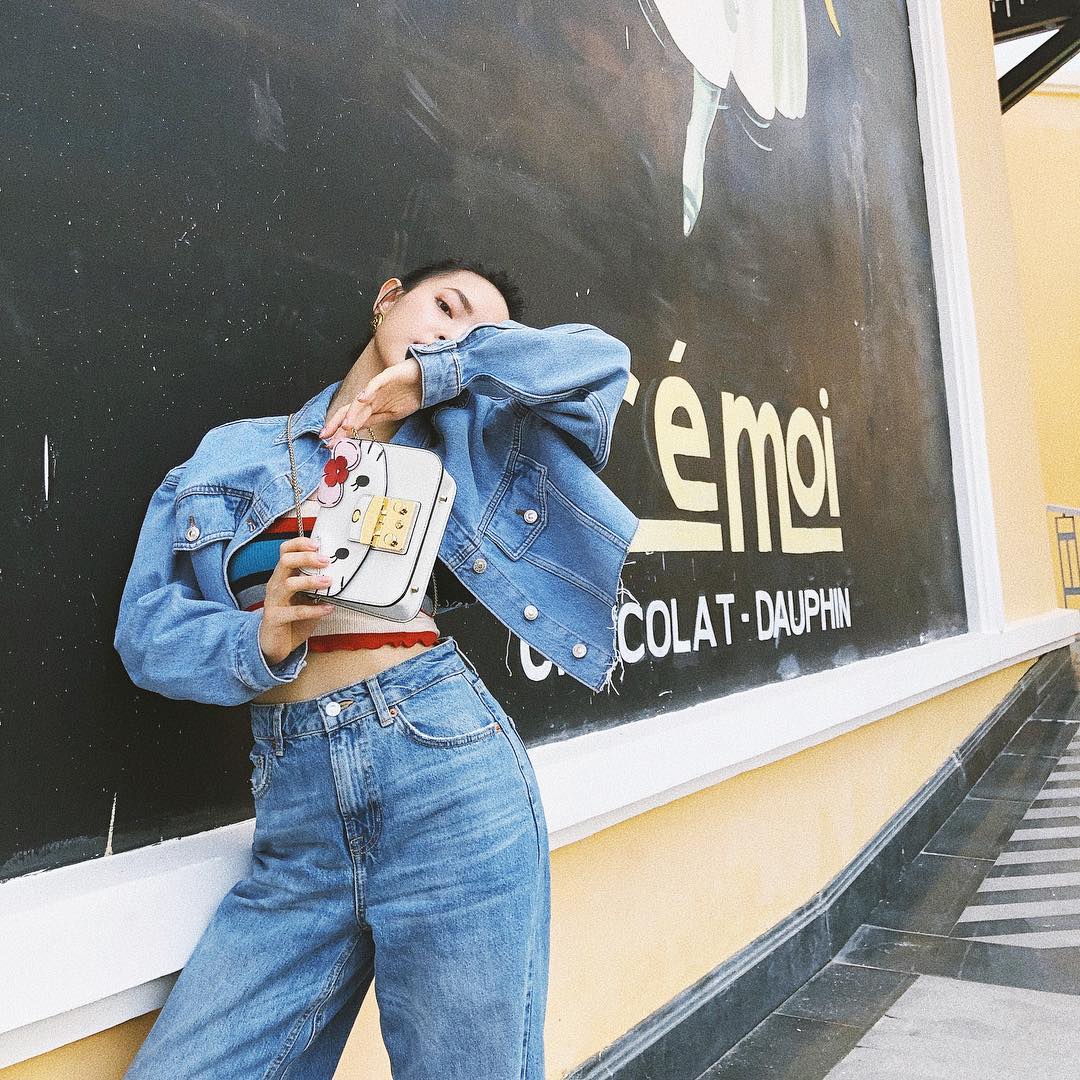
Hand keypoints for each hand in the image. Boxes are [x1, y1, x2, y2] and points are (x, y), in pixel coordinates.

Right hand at [258, 536, 335, 665]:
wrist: (274, 644)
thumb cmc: (291, 618)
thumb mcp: (305, 598)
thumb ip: (316, 585)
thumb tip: (338, 573)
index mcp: (282, 576)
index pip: (285, 551)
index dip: (299, 544)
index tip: (317, 544)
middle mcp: (276, 585)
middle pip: (285, 562)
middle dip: (306, 558)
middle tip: (325, 561)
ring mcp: (274, 601)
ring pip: (288, 584)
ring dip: (310, 581)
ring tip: (328, 582)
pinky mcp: (275, 618)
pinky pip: (295, 612)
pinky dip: (314, 610)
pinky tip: (328, 608)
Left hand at [319, 358, 422, 442]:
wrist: (425, 377)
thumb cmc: (410, 394)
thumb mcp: (392, 414)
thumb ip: (374, 419)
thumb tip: (357, 429)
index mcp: (371, 407)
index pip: (351, 421)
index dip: (340, 432)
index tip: (331, 444)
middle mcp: (370, 398)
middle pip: (349, 411)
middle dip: (336, 424)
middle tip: (326, 437)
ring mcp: (377, 388)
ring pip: (360, 401)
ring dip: (352, 414)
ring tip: (345, 426)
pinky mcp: (387, 377)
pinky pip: (375, 384)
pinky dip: (368, 391)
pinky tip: (362, 399)